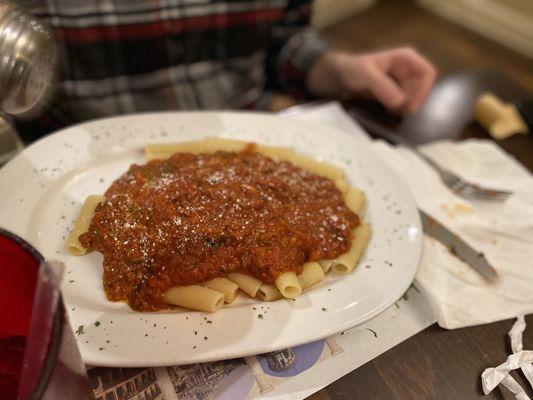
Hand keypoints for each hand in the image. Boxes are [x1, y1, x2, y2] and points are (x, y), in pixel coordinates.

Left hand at [307, 47, 436, 112]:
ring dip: (405, 106)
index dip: (423, 90)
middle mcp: (408, 68)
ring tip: (389, 109)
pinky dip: (399, 108)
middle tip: (395, 110)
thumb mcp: (365, 75)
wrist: (341, 75)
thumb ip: (382, 86)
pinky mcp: (398, 91)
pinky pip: (406, 102)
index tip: (410, 105)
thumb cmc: (353, 69)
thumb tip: (399, 101)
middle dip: (412, 101)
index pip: (427, 73)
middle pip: (422, 88)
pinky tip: (387, 109)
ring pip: (415, 97)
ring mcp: (404, 80)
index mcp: (406, 57)